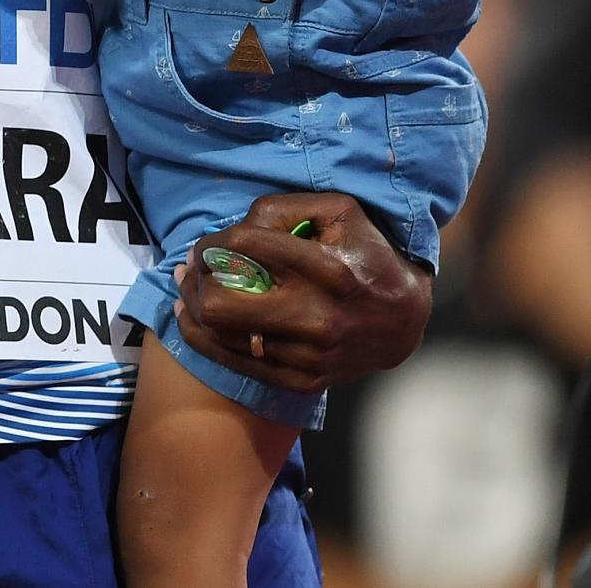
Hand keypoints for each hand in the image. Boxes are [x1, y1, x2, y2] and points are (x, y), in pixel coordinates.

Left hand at [173, 191, 431, 391]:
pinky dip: (205, 339)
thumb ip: (284, 209)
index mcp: (327, 269)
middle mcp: (317, 317)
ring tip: (188, 289)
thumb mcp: (339, 212)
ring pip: (222, 335)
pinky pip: (236, 363)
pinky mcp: (302, 381)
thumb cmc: (366, 254)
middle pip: (221, 303)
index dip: (212, 242)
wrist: (403, 321)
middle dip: (196, 281)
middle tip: (192, 268)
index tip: (208, 244)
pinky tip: (194, 318)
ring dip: (193, 307)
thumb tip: (235, 230)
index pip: (244, 246)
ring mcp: (309, 355)